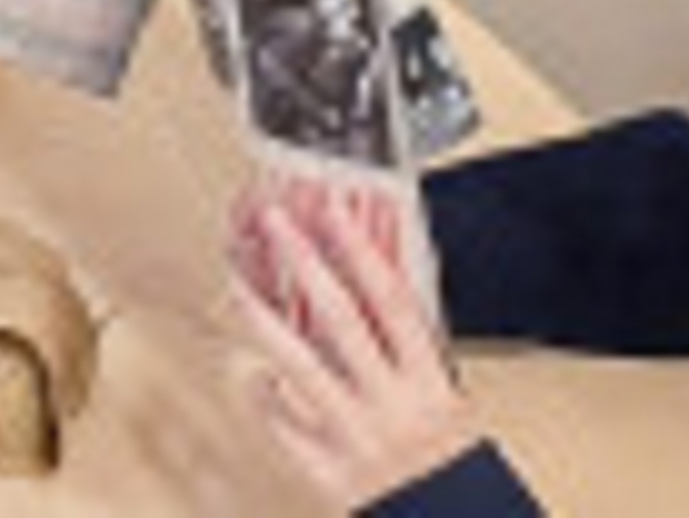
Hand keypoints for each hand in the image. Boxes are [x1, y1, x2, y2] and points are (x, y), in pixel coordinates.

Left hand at [228, 187, 484, 510]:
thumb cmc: (452, 476)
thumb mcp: (452, 413)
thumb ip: (412, 365)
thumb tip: (374, 303)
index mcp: (432, 389)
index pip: (393, 304)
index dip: (361, 252)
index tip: (334, 211)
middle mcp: (393, 408)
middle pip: (341, 319)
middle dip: (305, 264)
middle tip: (275, 222)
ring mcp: (357, 440)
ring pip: (298, 367)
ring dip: (262, 321)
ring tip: (236, 285)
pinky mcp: (329, 475)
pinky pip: (283, 426)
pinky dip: (265, 397)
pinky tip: (251, 374)